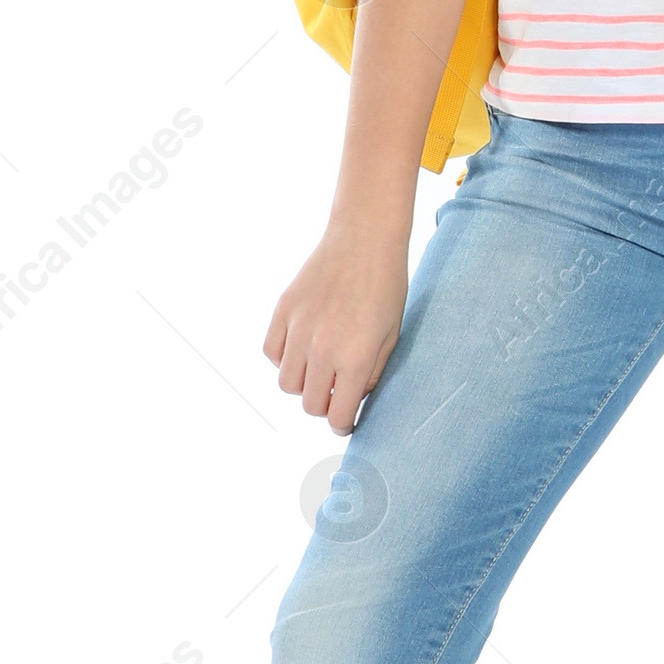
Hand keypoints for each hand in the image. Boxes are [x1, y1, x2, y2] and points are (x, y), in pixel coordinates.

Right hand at [263, 230, 408, 434]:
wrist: (365, 238)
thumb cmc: (387, 287)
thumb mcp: (392, 336)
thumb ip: (371, 373)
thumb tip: (352, 397)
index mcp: (354, 359)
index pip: (336, 416)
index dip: (342, 425)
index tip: (344, 422)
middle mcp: (322, 350)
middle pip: (310, 405)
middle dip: (325, 406)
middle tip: (336, 393)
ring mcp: (298, 330)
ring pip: (287, 383)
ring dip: (303, 384)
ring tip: (320, 369)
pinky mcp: (283, 311)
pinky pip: (272, 353)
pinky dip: (283, 358)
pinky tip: (302, 348)